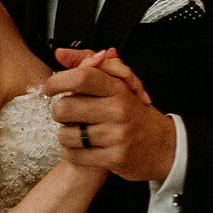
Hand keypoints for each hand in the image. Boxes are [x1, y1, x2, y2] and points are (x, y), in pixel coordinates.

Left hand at [45, 50, 176, 183]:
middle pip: (66, 107)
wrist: (162, 145)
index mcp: (118, 89)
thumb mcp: (118, 84)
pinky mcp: (115, 158)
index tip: (49, 88)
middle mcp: (118, 111)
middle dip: (58, 112)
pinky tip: (80, 147)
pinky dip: (71, 151)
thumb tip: (60, 53)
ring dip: (64, 133)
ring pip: (66, 134)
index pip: (82, 77)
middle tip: (66, 114)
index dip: (57, 81)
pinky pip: (74, 154)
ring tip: (76, 132)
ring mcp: (117, 136)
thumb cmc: (133, 112)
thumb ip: (89, 66)